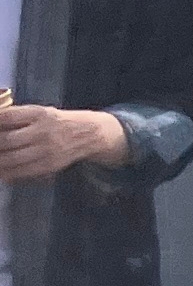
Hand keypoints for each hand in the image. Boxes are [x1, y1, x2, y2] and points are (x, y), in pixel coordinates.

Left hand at [0, 106, 128, 182]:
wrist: (89, 134)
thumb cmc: (58, 121)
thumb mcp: (40, 112)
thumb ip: (16, 117)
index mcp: (39, 113)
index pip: (7, 117)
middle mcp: (43, 131)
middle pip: (6, 140)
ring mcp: (47, 150)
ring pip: (11, 159)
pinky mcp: (49, 165)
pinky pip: (21, 172)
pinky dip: (6, 173)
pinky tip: (1, 171)